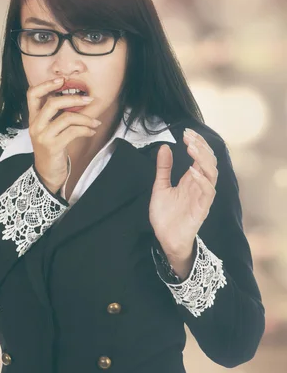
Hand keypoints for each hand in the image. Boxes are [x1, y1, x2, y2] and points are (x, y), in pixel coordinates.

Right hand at [27, 77, 100, 193]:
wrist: (47, 174)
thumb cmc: (52, 150)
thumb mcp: (49, 130)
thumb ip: (55, 115)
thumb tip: (74, 98)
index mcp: (33, 118)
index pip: (32, 94)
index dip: (46, 84)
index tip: (62, 81)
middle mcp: (35, 125)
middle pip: (52, 103)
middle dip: (74, 99)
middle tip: (89, 100)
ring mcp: (43, 136)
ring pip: (66, 118)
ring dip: (85, 118)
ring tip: (95, 122)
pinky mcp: (53, 146)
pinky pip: (73, 132)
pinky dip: (86, 130)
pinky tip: (91, 131)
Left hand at [149, 128, 217, 256]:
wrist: (165, 239)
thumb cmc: (166, 215)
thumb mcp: (160, 187)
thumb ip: (164, 168)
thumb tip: (164, 147)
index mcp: (191, 179)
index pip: (201, 156)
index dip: (197, 143)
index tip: (186, 132)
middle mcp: (200, 186)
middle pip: (209, 161)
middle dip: (201, 147)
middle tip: (189, 136)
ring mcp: (202, 197)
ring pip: (212, 173)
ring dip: (203, 159)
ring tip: (191, 148)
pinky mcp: (202, 209)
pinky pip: (208, 192)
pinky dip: (201, 180)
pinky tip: (191, 171)